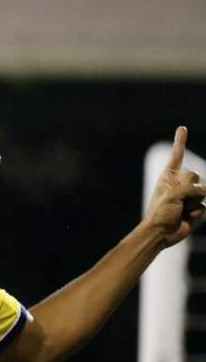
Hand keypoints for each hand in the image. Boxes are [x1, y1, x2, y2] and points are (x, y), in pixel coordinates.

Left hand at [143, 126, 205, 246]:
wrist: (161, 233)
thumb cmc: (161, 212)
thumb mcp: (173, 194)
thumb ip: (191, 187)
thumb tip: (205, 191)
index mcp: (168, 177)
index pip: (177, 156)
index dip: (180, 142)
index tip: (182, 128)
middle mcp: (179, 184)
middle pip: (195, 175)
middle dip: (189, 186)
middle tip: (176, 200)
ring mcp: (189, 196)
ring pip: (203, 191)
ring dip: (192, 202)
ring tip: (179, 210)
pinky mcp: (196, 209)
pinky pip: (204, 207)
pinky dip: (195, 214)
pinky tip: (185, 219)